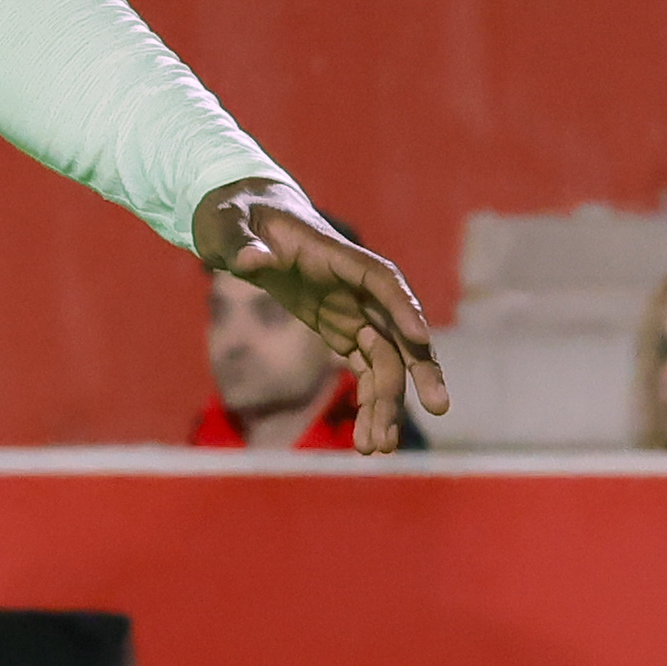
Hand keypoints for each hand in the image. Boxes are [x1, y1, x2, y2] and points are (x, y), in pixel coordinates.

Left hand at [196, 175, 443, 422]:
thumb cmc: (237, 216)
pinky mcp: (343, 331)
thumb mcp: (227, 223)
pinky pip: (367, 371)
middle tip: (439, 407)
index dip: (403, 307)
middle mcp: (356, 287)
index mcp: (337, 256)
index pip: (381, 280)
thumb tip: (249, 260)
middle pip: (399, 329)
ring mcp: (354, 312)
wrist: (245, 220)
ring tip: (377, 449)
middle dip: (419, 369)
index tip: (420, 339)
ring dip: (387, 404)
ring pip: (386, 361)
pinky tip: (368, 442)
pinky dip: (370, 404)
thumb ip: (240, 242)